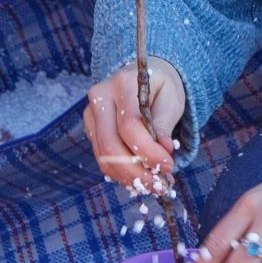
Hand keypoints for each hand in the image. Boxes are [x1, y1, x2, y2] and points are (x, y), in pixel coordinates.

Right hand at [84, 59, 185, 189]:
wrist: (142, 77)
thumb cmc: (160, 87)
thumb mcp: (171, 99)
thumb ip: (165, 124)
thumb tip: (164, 149)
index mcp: (123, 84)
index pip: (130, 126)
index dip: (148, 151)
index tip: (168, 165)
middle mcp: (100, 98)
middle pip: (111, 145)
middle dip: (137, 172)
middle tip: (160, 185)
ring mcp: (91, 114)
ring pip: (104, 157)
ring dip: (129, 177)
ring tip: (154, 185)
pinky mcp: (90, 129)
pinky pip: (102, 159)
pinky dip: (121, 173)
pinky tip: (140, 177)